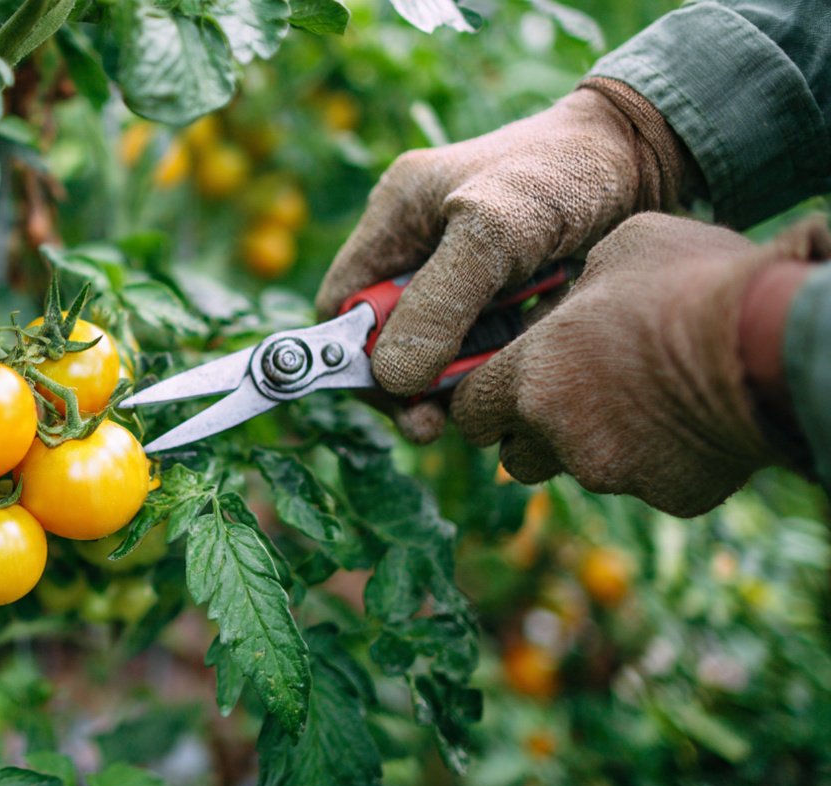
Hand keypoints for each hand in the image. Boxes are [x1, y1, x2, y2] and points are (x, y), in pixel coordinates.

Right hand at [316, 80, 689, 440]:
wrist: (649, 154)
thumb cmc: (564, 173)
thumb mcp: (495, 231)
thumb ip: (439, 303)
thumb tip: (392, 378)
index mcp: (395, 218)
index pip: (342, 304)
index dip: (355, 354)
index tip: (396, 394)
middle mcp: (419, 247)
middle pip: (386, 337)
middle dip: (409, 382)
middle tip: (434, 424)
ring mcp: (461, 273)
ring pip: (435, 351)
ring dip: (456, 382)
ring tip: (485, 402)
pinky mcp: (503, 294)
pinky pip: (480, 350)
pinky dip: (495, 370)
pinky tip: (520, 376)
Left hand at [450, 213, 829, 517]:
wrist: (771, 341)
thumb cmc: (691, 282)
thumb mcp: (621, 249)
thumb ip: (580, 285)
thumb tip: (580, 292)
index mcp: (531, 373)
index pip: (469, 411)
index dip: (483, 402)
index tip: (501, 391)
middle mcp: (557, 433)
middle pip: (517, 456)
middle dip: (535, 436)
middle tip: (575, 399)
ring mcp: (612, 472)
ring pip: (584, 470)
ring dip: (599, 447)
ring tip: (643, 401)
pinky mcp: (669, 495)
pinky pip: (652, 482)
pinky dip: (666, 460)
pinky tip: (696, 418)